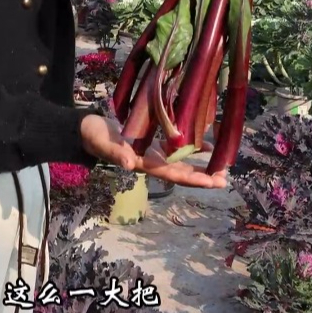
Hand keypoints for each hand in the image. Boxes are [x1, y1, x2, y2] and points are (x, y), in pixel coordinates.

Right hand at [80, 115, 226, 188]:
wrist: (87, 130)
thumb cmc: (95, 136)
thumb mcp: (103, 143)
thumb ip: (115, 153)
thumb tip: (128, 165)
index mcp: (143, 163)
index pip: (171, 174)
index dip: (192, 179)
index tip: (211, 182)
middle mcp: (152, 162)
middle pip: (181, 173)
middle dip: (202, 177)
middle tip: (224, 180)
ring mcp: (152, 154)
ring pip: (180, 163)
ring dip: (200, 166)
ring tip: (221, 167)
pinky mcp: (151, 143)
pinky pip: (175, 149)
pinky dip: (190, 148)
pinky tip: (206, 144)